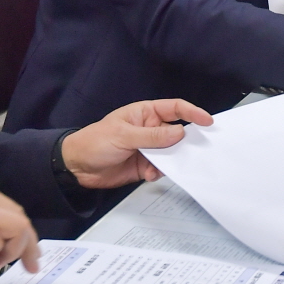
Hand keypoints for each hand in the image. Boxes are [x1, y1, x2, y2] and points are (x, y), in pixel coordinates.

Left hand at [61, 99, 213, 188]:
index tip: (207, 122)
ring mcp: (148, 148)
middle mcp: (150, 129)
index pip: (175, 108)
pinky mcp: (145, 165)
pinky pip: (161, 168)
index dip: (193, 113)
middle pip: (178, 132)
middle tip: (195, 149)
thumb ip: (153, 136)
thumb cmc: (94, 142)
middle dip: (186, 141)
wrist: (75, 168)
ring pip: (171, 152)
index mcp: (145, 113)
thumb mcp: (123, 136)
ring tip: (164, 165)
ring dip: (172, 160)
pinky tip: (149, 174)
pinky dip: (159, 172)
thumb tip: (180, 132)